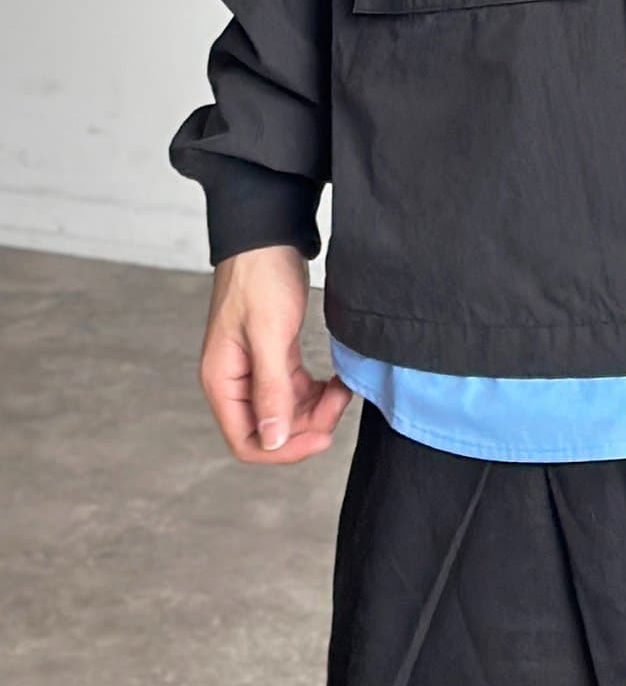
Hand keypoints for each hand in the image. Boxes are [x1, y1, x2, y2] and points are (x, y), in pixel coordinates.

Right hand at [198, 243, 351, 463]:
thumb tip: (272, 440)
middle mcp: (234, 381)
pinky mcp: (274, 354)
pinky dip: (317, 391)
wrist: (268, 235)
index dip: (284, 450)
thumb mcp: (269, 333)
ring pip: (286, 411)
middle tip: (340, 404)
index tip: (322, 437)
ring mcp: (254, 368)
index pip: (246, 441)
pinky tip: (338, 381)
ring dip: (316, 409)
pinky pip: (295, 389)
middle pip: (270, 429)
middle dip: (307, 425)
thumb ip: (270, 388)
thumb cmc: (261, 277)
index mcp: (222, 381)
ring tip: (343, 389)